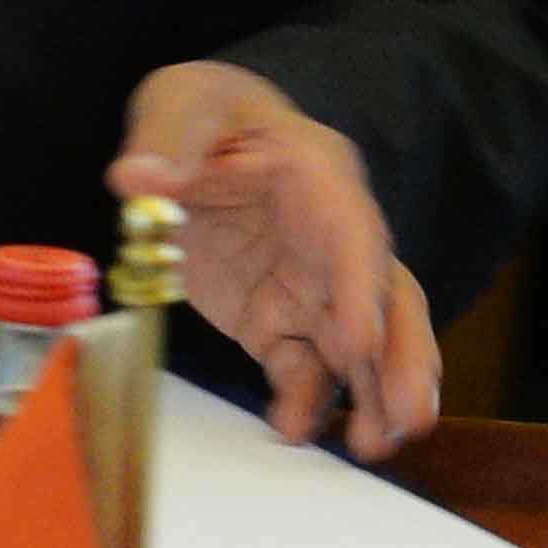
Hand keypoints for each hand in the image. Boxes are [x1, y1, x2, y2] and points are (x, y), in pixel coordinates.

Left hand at [108, 61, 439, 460]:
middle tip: (408, 418)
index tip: (358, 340)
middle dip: (403, 361)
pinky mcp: (277, 318)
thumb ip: (165, 139)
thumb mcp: (185, 102)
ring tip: (373, 444)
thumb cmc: (209, 112)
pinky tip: (291, 428)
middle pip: (386, 304)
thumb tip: (139, 180)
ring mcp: (310, 285)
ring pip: (359, 347)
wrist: (203, 137)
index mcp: (320, 180)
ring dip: (371, 395)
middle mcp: (333, 240)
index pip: (354, 238)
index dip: (360, 291)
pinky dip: (302, 398)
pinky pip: (300, 364)